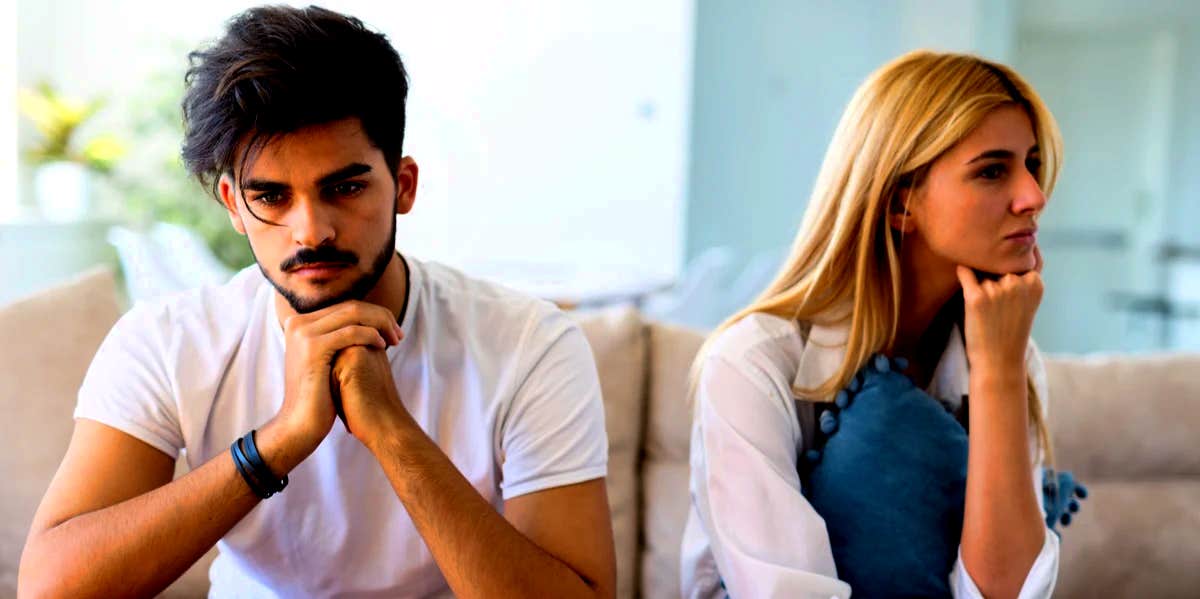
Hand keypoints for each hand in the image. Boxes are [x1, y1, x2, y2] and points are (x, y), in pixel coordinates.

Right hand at [260, 301, 402, 472]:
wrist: (300, 424)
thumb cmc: (319, 395)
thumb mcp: (328, 359)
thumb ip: (339, 337)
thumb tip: (367, 321)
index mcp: (301, 323)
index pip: (345, 307)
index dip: (374, 314)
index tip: (393, 329)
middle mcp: (299, 323)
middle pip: (351, 307)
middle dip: (381, 317)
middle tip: (399, 334)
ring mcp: (303, 333)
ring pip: (353, 314)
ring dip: (381, 324)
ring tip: (396, 339)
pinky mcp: (312, 347)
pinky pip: (351, 332)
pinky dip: (371, 335)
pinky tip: (383, 345)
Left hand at [956, 257, 1043, 375]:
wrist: (998, 361)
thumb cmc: (1010, 328)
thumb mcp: (1027, 298)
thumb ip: (1024, 273)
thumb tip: (1009, 246)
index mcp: (1035, 283)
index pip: (1019, 258)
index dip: (1009, 267)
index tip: (1008, 282)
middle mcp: (1018, 283)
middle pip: (998, 263)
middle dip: (993, 273)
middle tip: (995, 300)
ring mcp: (997, 290)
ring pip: (982, 267)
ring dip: (979, 278)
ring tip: (986, 305)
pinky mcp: (976, 298)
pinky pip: (964, 271)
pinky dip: (963, 273)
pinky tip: (965, 281)